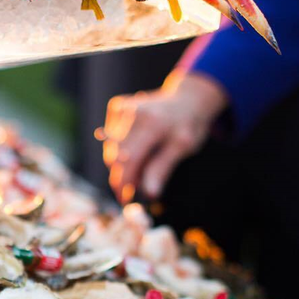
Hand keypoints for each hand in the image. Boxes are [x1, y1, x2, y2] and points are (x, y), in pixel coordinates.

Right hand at [102, 72, 228, 203]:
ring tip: (141, 167)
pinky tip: (136, 148)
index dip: (123, 183)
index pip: (128, 160)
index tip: (124, 200)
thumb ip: (163, 168)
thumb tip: (150, 193)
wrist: (187, 98)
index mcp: (152, 123)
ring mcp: (123, 107)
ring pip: (110, 148)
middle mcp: (133, 113)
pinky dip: (120, 149)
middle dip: (122, 176)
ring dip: (121, 164)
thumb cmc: (188, 124)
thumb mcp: (183, 148)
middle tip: (134, 189)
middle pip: (115, 156)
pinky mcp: (117, 106)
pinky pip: (111, 137)